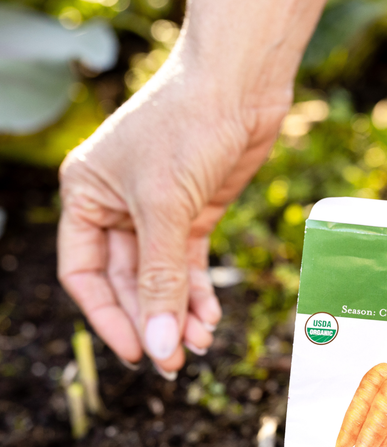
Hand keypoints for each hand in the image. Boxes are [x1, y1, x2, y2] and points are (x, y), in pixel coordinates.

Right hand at [58, 48, 289, 375]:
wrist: (240, 84)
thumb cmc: (187, 127)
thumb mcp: (165, 207)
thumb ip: (161, 279)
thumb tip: (161, 345)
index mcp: (86, 197)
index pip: (85, 273)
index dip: (108, 317)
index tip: (139, 352)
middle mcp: (118, 207)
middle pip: (128, 282)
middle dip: (154, 320)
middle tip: (175, 362)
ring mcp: (159, 212)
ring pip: (162, 278)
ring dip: (180, 312)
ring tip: (200, 345)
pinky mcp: (194, 213)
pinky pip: (190, 265)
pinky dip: (200, 292)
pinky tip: (211, 318)